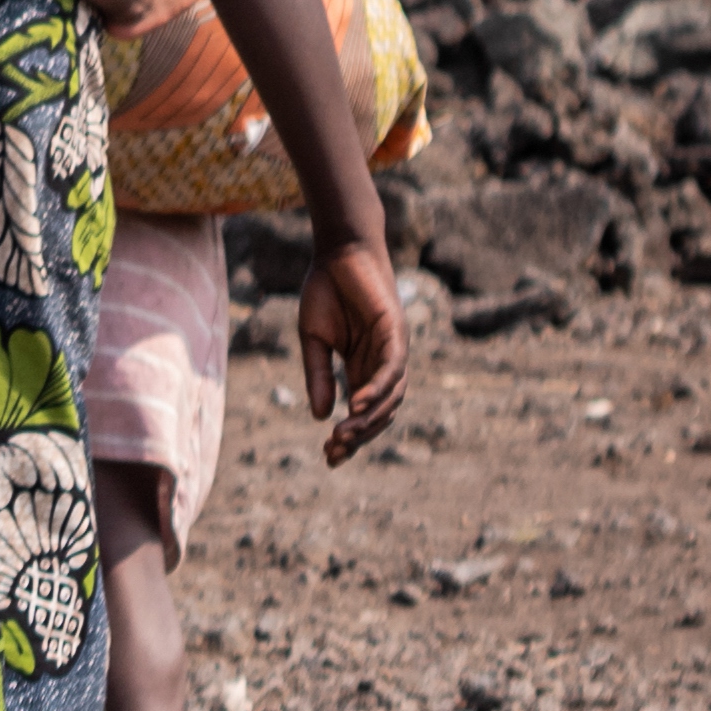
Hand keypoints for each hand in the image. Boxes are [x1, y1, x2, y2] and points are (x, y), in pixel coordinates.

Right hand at [299, 236, 406, 462]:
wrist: (338, 253)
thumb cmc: (326, 292)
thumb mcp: (314, 341)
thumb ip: (319, 376)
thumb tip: (322, 417)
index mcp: (364, 367)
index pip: (362, 411)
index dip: (350, 436)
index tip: (329, 457)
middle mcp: (384, 363)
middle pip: (381, 411)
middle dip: (359, 435)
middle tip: (333, 451)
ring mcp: (393, 349)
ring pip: (392, 396)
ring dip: (370, 419)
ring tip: (344, 435)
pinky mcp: (396, 332)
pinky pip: (392, 368)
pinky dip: (378, 389)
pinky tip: (358, 404)